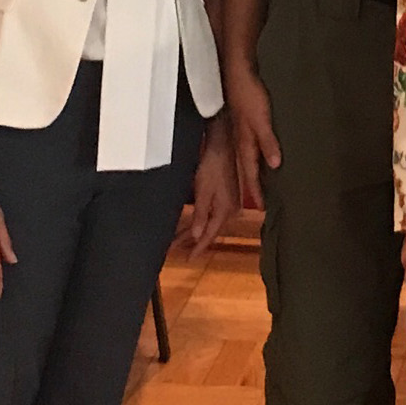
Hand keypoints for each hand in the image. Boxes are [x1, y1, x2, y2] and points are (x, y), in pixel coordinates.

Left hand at [179, 113, 239, 256]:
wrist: (222, 145)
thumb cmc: (212, 166)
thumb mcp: (203, 192)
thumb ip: (200, 215)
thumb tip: (196, 236)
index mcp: (226, 211)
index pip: (210, 235)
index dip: (198, 248)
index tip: (188, 259)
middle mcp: (230, 210)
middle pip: (209, 231)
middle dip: (192, 241)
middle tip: (175, 250)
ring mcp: (229, 203)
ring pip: (208, 223)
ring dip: (194, 231)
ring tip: (177, 240)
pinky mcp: (225, 196)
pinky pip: (210, 214)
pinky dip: (199, 220)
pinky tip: (189, 223)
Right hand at [224, 60, 280, 211]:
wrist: (237, 74)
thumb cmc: (250, 97)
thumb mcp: (261, 121)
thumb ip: (268, 142)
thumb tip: (275, 166)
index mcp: (245, 143)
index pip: (251, 172)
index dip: (256, 190)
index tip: (262, 207)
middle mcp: (242, 140)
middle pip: (249, 167)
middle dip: (254, 184)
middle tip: (262, 201)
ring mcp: (242, 131)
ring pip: (250, 157)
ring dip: (256, 170)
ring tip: (263, 182)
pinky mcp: (245, 121)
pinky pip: (252, 144)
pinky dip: (257, 154)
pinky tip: (262, 153)